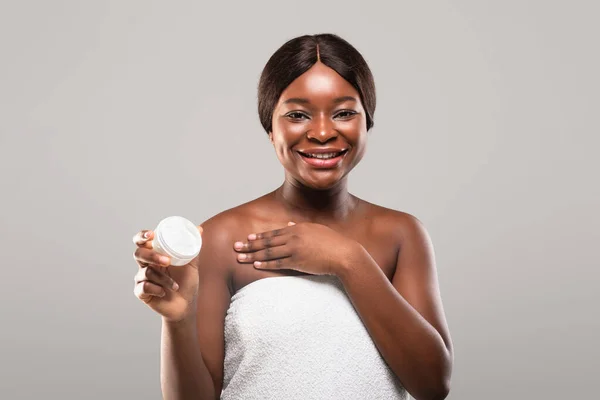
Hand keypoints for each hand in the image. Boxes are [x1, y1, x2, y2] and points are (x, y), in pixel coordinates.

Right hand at [132, 226, 202, 321]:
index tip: (151, 235)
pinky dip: (156, 289)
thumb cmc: (187, 282)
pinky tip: (164, 292)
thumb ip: (194, 247)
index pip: (142, 241)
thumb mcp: (192, 264)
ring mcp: (142, 278)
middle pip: (138, 253)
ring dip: (164, 279)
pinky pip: (144, 287)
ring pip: (146, 272)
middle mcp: (146, 264)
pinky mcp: (141, 292)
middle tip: (167, 261)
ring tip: (175, 285)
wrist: (186, 305)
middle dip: (152, 256)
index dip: (142, 236)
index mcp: (156, 254)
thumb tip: (199, 229)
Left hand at [233, 221, 355, 275]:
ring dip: (252, 255)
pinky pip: (277, 263)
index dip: (259, 236)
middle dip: (250, 245)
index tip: (247, 238)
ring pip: (268, 252)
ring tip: (240, 257)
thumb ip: (299, 227)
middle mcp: (293, 237)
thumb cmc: (332, 242)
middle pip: (267, 241)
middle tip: (236, 247)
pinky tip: (255, 264)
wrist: (343, 254)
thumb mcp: (315, 230)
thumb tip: (288, 223)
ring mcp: (294, 250)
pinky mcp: (297, 262)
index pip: (274, 232)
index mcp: (297, 228)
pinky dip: (265, 263)